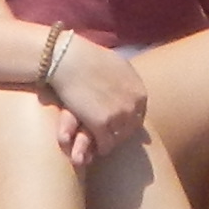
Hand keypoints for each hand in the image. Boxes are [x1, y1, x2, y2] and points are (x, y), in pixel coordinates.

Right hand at [43, 34, 152, 168]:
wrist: (69, 59)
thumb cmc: (89, 58)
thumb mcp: (119, 66)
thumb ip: (129, 81)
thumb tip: (134, 91)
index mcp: (139, 92)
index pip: (139, 115)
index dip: (128, 121)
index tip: (118, 124)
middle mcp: (133, 105)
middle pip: (131, 129)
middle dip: (120, 134)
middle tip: (110, 137)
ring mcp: (118, 116)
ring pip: (119, 139)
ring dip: (111, 143)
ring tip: (102, 144)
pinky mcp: (101, 124)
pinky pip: (105, 144)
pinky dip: (100, 148)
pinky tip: (95, 150)